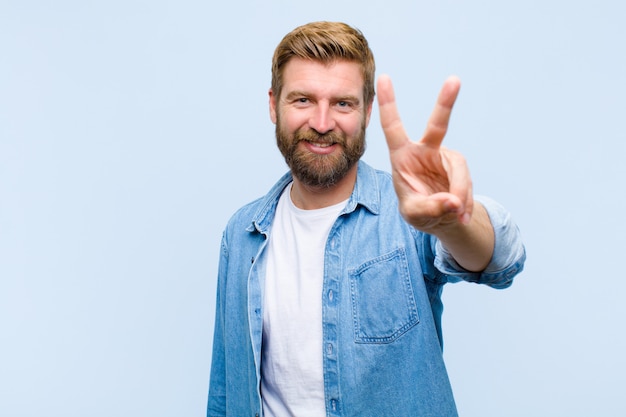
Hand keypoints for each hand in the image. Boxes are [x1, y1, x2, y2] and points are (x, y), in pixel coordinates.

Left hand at [377, 74, 471, 233]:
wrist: (440, 219)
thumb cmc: (418, 211)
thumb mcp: (415, 214)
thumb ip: (430, 208)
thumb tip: (453, 201)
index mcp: (402, 156)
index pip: (393, 126)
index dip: (388, 103)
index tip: (383, 77)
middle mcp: (425, 150)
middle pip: (438, 124)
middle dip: (446, 102)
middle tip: (454, 80)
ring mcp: (445, 157)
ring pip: (459, 170)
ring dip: (460, 194)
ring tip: (456, 213)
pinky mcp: (461, 167)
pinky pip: (467, 183)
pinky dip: (465, 202)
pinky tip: (461, 215)